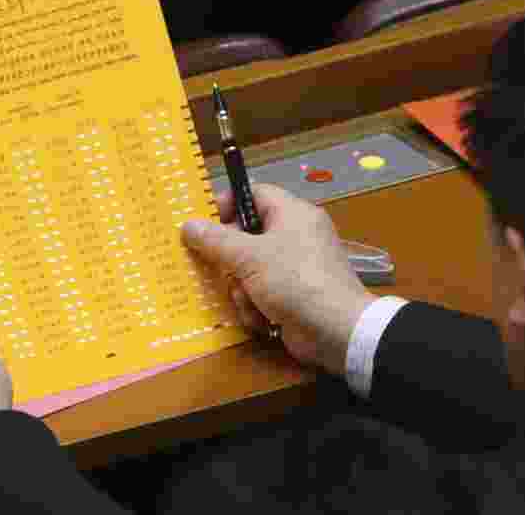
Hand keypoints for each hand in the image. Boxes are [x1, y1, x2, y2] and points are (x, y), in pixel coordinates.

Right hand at [182, 183, 376, 375]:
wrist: (336, 331)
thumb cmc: (294, 281)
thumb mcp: (249, 257)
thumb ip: (216, 240)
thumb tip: (188, 225)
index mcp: (292, 214)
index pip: (254, 193)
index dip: (228, 204)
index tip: (204, 223)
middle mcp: (295, 235)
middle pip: (246, 236)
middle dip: (231, 260)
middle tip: (222, 270)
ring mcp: (295, 267)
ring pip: (249, 269)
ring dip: (242, 289)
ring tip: (248, 301)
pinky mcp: (293, 296)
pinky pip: (261, 292)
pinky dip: (257, 306)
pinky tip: (262, 319)